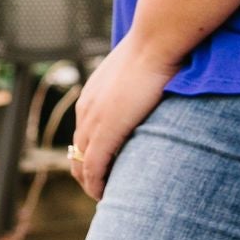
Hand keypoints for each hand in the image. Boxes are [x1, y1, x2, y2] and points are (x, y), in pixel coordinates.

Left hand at [65, 30, 177, 201]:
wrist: (156, 40)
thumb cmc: (158, 50)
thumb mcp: (141, 70)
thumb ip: (141, 85)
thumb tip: (162, 87)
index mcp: (93, 97)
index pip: (84, 136)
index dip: (93, 157)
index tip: (108, 172)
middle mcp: (86, 110)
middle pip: (77, 154)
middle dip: (89, 176)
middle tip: (107, 192)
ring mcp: (93, 122)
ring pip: (82, 165)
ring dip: (92, 184)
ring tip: (108, 198)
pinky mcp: (105, 133)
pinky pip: (94, 169)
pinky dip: (97, 186)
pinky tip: (105, 197)